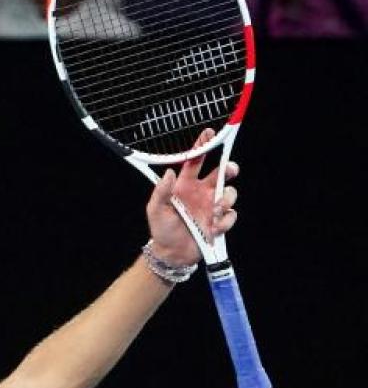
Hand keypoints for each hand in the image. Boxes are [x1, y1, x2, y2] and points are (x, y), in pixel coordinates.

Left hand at [145, 129, 238, 266]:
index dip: (202, 147)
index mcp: (185, 185)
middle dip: (229, 168)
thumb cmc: (161, 230)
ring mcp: (212, 206)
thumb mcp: (156, 209)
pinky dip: (225, 221)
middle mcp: (201, 192)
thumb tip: (169, 172)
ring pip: (230, 193)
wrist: (172, 254)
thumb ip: (162, 191)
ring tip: (214, 212)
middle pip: (221, 173)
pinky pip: (231, 214)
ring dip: (226, 200)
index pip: (195, 161)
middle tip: (230, 169)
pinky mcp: (219, 220)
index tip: (209, 133)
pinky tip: (213, 228)